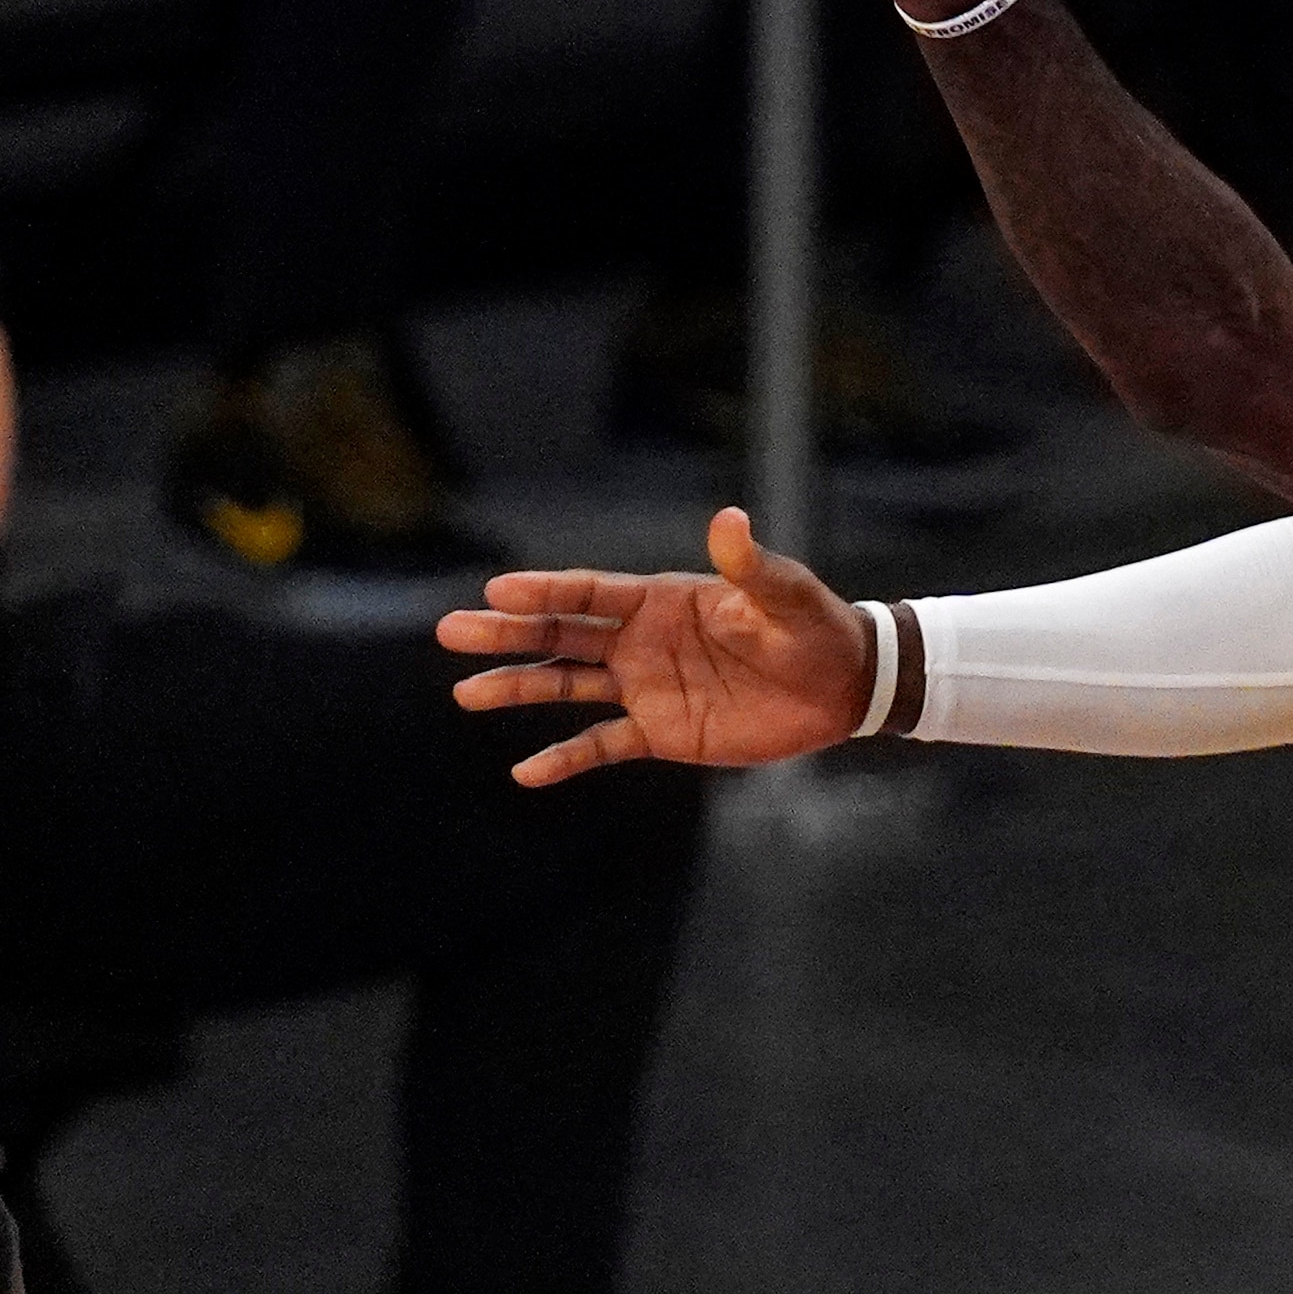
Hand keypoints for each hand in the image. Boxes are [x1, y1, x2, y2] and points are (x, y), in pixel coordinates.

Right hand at [437, 507, 870, 785]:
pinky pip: (602, 745)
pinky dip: (565, 758)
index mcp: (663, 601)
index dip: (546, 591)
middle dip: (508, 634)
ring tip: (465, 694)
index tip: (497, 591)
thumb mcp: (785, 594)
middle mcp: (642, 641)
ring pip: (568, 686)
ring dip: (519, 688)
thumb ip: (751, 566)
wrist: (841, 684)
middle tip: (451, 632)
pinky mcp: (661, 732)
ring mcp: (646, 687)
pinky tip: (525, 773)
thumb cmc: (813, 627)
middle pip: (562, 635)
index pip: (591, 593)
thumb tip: (729, 520)